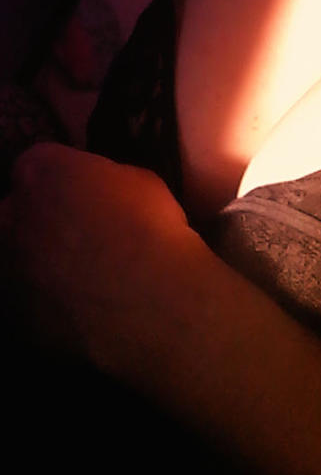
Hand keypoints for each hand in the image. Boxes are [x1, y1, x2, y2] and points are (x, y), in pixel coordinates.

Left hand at [1, 144, 205, 374]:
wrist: (151, 296)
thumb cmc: (150, 227)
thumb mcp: (140, 180)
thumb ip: (106, 181)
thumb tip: (102, 192)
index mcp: (41, 171)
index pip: (38, 163)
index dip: (64, 176)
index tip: (86, 189)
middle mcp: (12, 215)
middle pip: (15, 210)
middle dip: (39, 217)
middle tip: (77, 231)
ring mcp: (9, 266)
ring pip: (17, 256)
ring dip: (39, 259)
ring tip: (80, 272)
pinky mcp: (17, 311)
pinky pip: (28, 299)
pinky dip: (47, 299)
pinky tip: (81, 303)